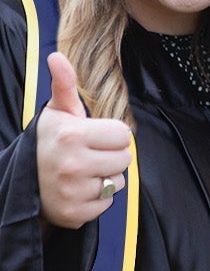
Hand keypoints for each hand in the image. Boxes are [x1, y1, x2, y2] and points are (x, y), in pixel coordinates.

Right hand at [35, 52, 132, 228]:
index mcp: (72, 135)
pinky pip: (107, 204)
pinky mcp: (74, 213)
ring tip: (80, 173)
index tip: (90, 137)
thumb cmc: (48, 142)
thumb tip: (56, 56)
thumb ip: (65, 84)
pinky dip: (96, 200)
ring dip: (104, 178)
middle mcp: (72, 164)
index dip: (110, 135)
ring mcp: (72, 191)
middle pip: (125, 158)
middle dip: (110, 156)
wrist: (22, 182)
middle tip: (86, 156)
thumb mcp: (56, 112)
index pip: (124, 134)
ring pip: (117, 182)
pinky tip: (77, 191)